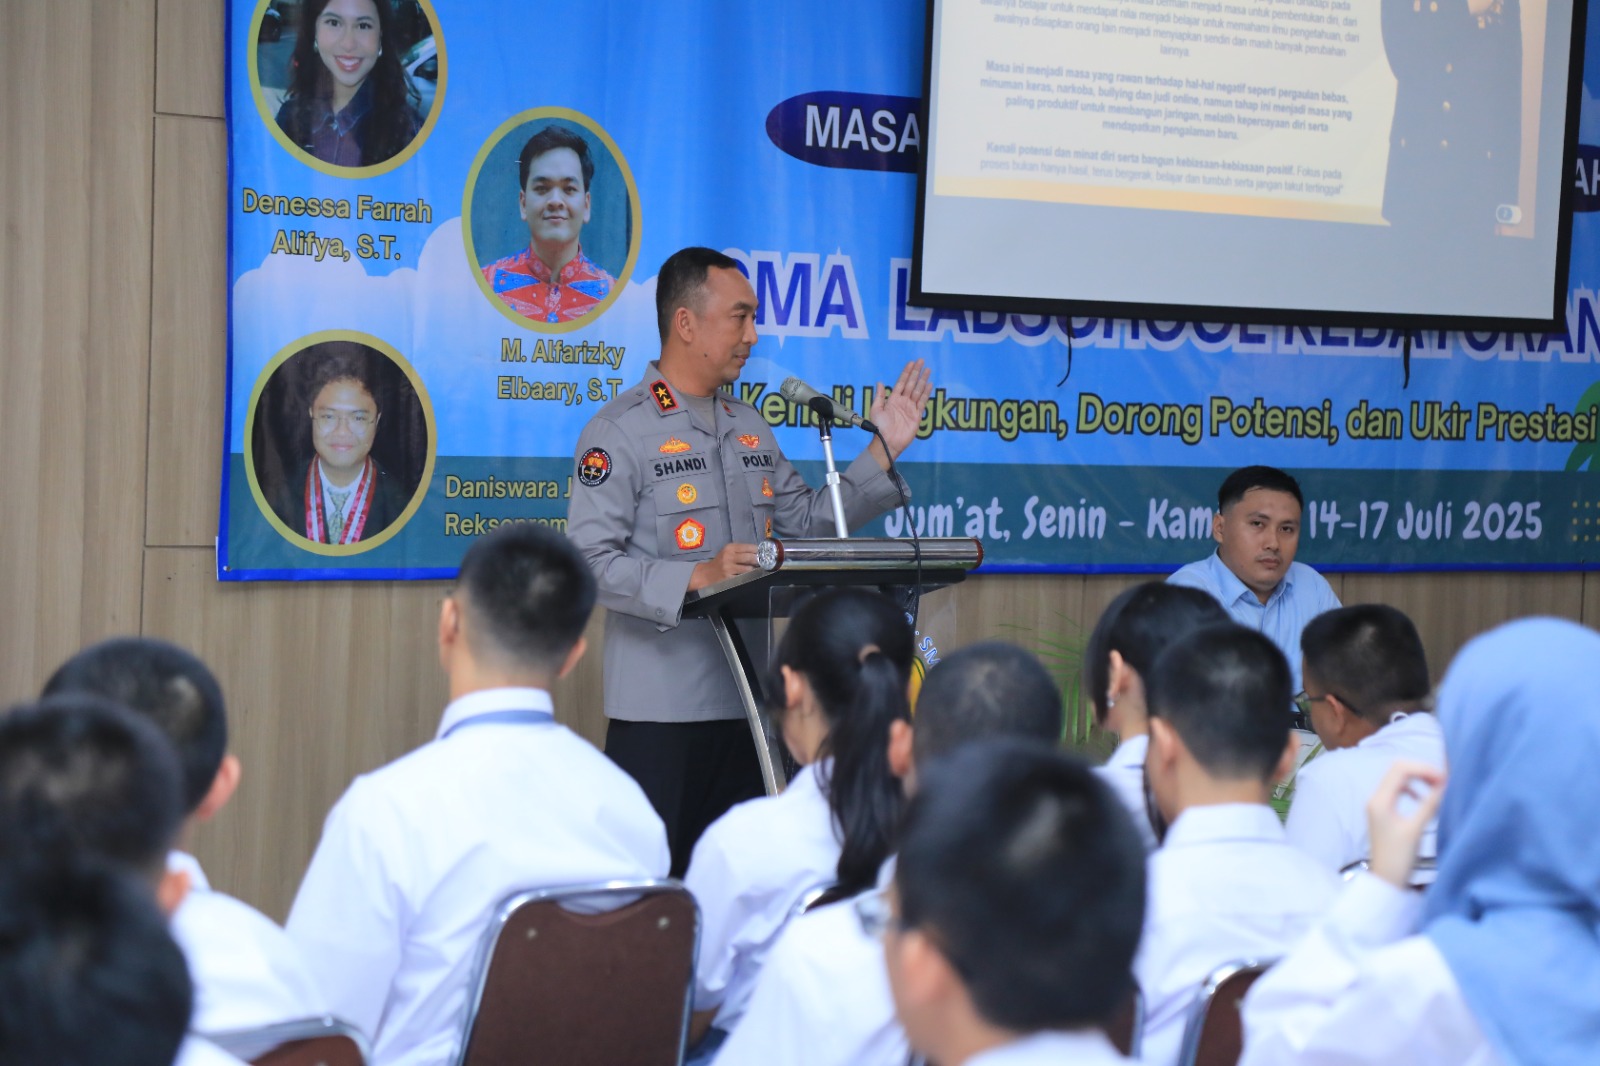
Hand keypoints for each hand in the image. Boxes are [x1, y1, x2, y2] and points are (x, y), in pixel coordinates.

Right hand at [688, 542, 757, 590]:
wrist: (706, 574)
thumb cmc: (720, 562)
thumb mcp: (727, 552)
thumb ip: (740, 551)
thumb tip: (758, 552)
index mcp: (730, 548)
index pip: (748, 547)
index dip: (758, 551)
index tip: (763, 553)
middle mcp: (729, 556)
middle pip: (750, 557)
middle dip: (758, 560)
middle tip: (762, 562)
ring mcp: (729, 568)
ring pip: (748, 569)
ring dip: (754, 570)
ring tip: (757, 570)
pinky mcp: (729, 578)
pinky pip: (743, 577)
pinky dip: (748, 577)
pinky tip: (749, 577)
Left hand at [868, 359, 933, 467]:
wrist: (888, 442)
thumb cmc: (880, 427)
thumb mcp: (876, 410)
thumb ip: (879, 396)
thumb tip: (880, 382)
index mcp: (893, 399)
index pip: (901, 382)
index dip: (906, 372)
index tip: (911, 363)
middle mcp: (902, 401)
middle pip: (911, 384)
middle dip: (916, 372)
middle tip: (921, 361)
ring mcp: (910, 408)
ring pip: (918, 390)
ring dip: (922, 380)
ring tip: (928, 370)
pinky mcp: (917, 415)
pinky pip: (922, 402)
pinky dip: (926, 393)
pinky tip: (929, 384)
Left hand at [1365, 760, 1445, 888]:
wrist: (1386, 879)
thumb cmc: (1399, 858)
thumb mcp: (1416, 829)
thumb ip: (1430, 804)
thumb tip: (1446, 784)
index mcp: (1380, 800)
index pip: (1400, 769)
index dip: (1424, 769)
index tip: (1445, 779)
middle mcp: (1376, 798)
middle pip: (1398, 770)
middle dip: (1422, 772)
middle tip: (1443, 782)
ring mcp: (1378, 805)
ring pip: (1398, 779)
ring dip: (1418, 779)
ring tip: (1437, 789)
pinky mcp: (1384, 812)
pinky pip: (1398, 791)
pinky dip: (1413, 789)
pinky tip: (1423, 800)